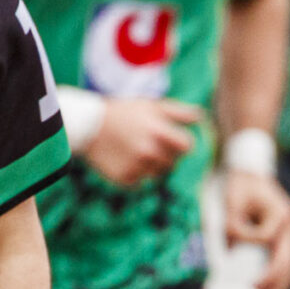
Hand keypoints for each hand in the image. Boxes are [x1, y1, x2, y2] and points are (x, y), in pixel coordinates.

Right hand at [79, 98, 201, 185]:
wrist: (88, 126)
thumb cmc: (124, 113)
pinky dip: (136, 174)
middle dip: (167, 155)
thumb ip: (179, 112)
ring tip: (137, 152)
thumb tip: (202, 119)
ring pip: (158, 174)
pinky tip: (125, 160)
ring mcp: (136, 167)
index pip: (187, 146)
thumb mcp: (151, 106)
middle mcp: (149, 151)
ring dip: (153, 166)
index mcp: (158, 132)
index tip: (172, 140)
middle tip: (150, 144)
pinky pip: (141, 182)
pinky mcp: (125, 179)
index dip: (182, 143)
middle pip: (173, 163)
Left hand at [222, 170, 289, 288]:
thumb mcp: (232, 203)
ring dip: (280, 285)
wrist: (250, 174)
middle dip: (274, 281)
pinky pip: (286, 262)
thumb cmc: (239, 187)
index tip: (249, 280)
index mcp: (281, 214)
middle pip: (289, 260)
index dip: (259, 260)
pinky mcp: (285, 239)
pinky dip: (280, 278)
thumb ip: (234, 227)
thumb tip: (235, 254)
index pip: (269, 240)